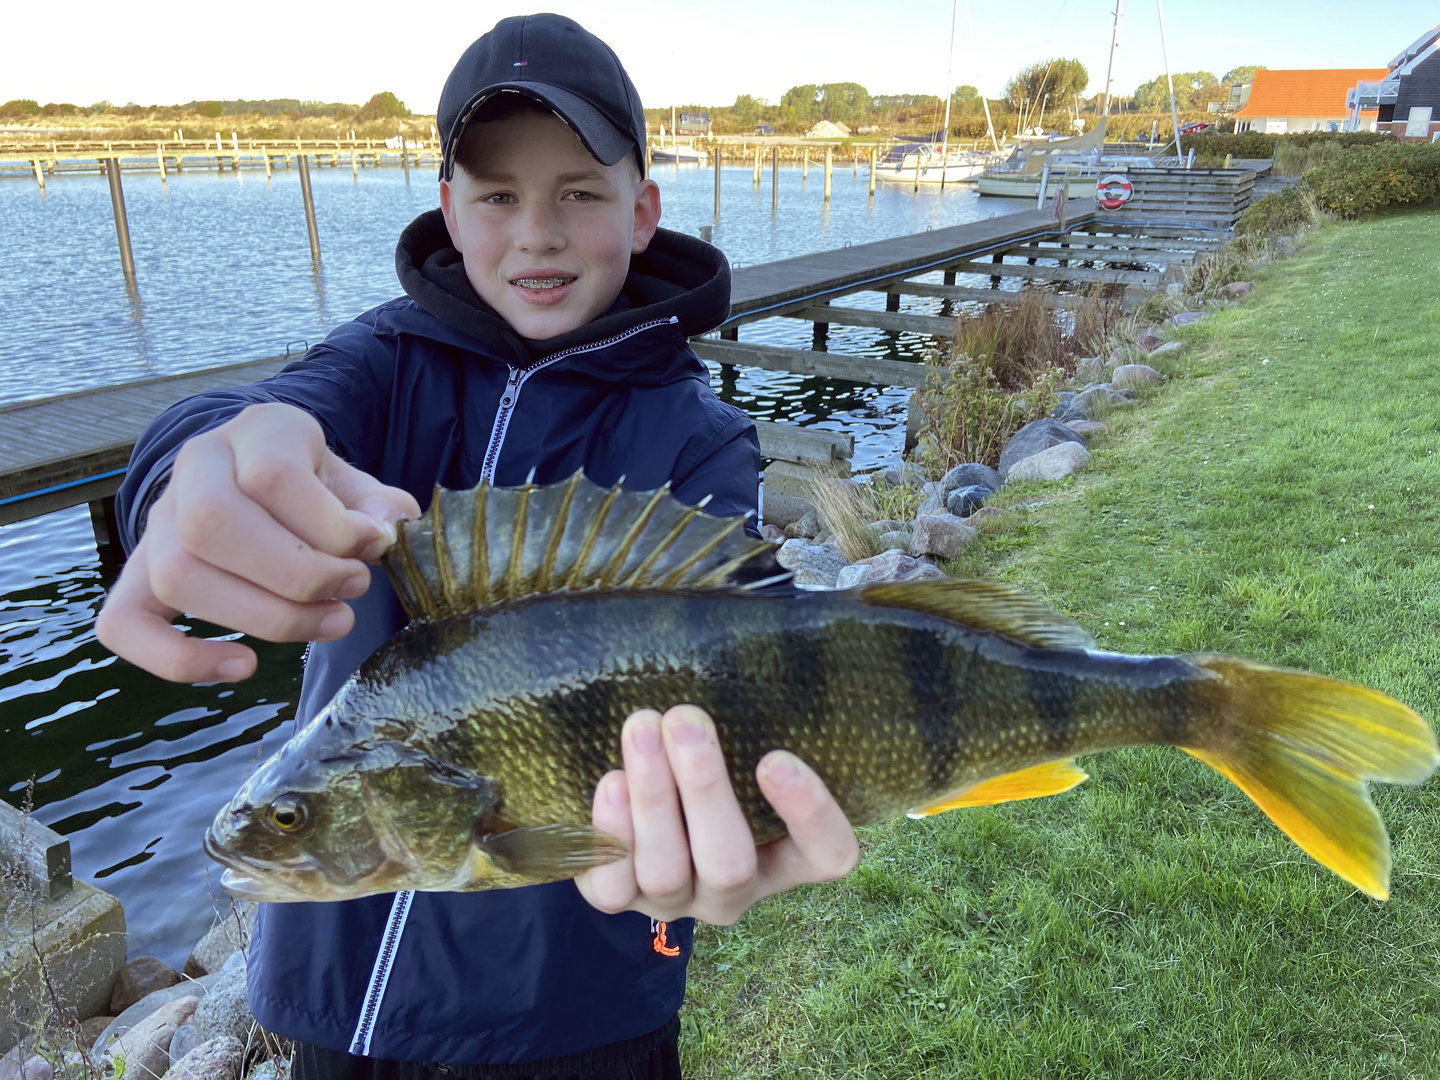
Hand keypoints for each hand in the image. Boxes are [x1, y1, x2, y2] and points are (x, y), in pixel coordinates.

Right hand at [95, 403, 419, 683]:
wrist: (258, 473)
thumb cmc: (314, 486)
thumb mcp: (352, 480)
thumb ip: (376, 505)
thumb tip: (391, 528)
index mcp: (254, 432)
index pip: (271, 476)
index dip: (329, 524)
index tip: (374, 547)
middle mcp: (193, 470)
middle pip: (212, 526)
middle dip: (296, 575)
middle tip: (353, 588)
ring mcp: (157, 524)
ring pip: (178, 576)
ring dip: (265, 616)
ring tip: (332, 623)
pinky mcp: (138, 577)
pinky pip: (123, 624)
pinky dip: (177, 658)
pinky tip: (242, 667)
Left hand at [575, 705, 859, 925]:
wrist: (634, 795)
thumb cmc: (702, 756)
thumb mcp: (738, 745)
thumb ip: (748, 725)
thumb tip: (736, 654)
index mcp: (785, 857)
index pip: (827, 855)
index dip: (811, 816)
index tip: (777, 759)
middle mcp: (734, 890)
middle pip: (731, 865)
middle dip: (705, 790)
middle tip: (685, 719)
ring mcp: (675, 900)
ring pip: (667, 871)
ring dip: (652, 798)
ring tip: (641, 729)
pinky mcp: (621, 900)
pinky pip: (613, 887)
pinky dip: (612, 834)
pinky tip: (611, 782)